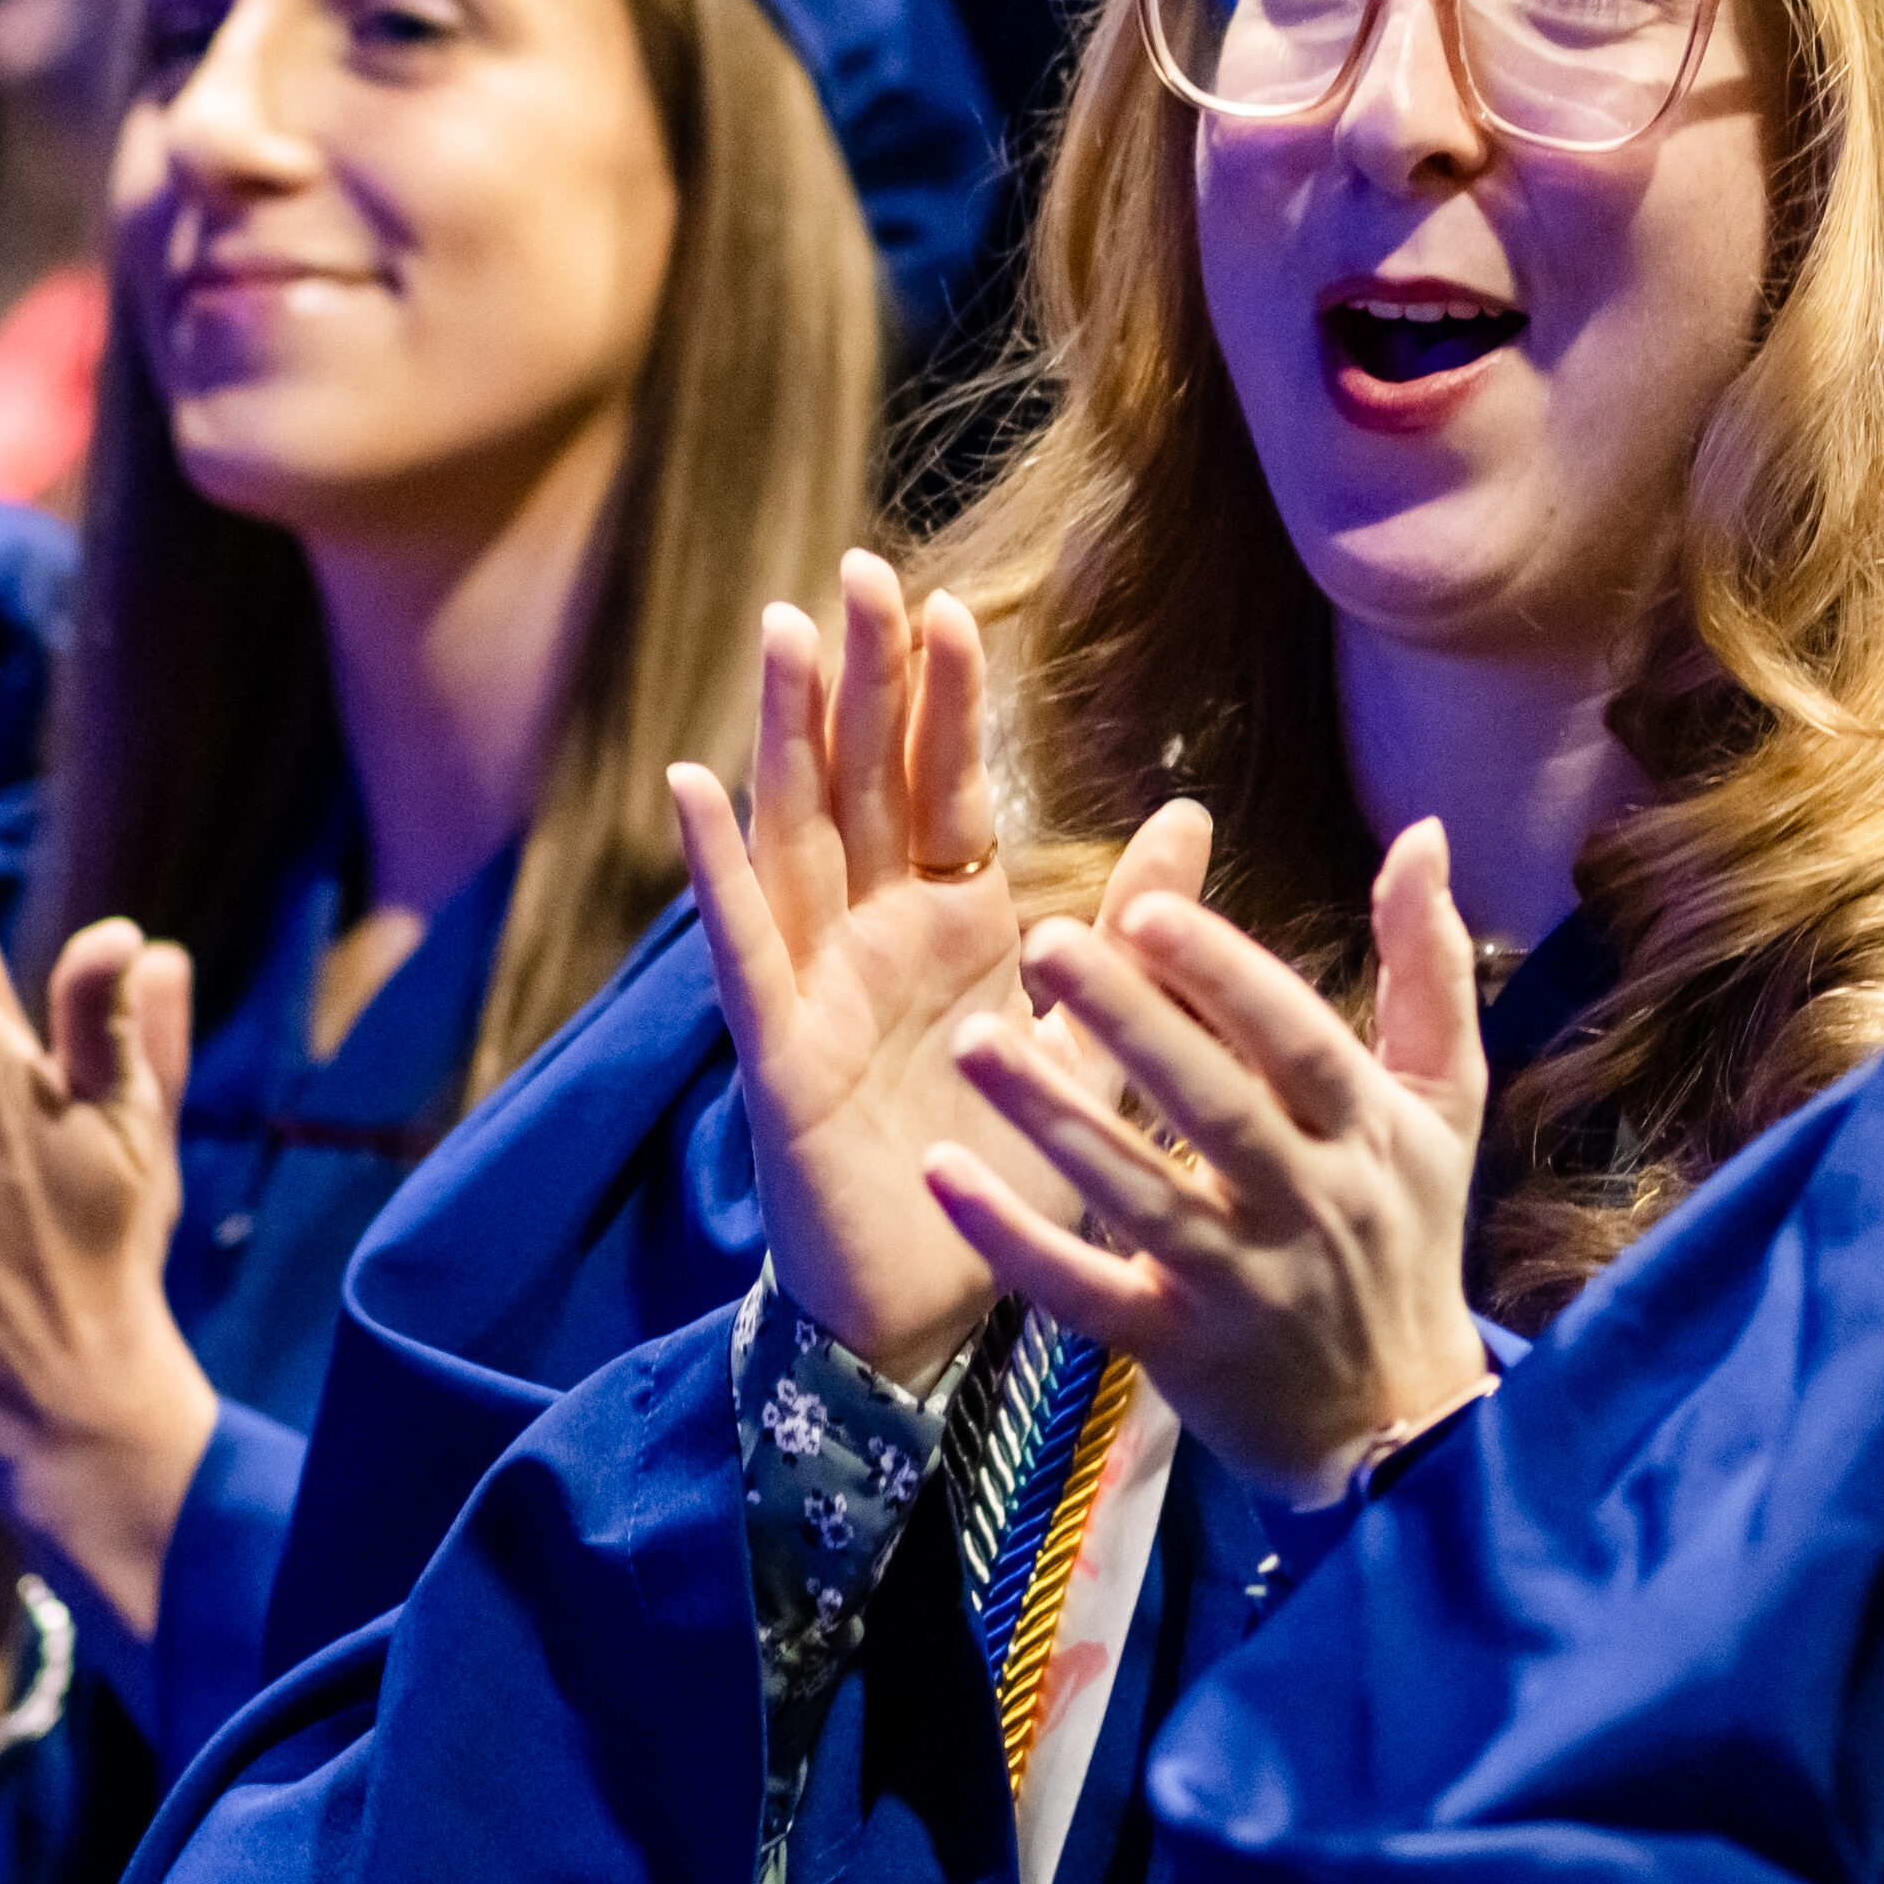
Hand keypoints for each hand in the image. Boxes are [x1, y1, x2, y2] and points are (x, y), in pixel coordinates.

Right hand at [672, 554, 1134, 1391]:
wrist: (944, 1314)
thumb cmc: (1011, 1175)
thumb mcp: (1092, 1040)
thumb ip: (1130, 933)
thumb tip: (1193, 814)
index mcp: (954, 929)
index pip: (946, 790)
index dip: (942, 703)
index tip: (948, 604)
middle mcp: (878, 940)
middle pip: (863, 784)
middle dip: (861, 679)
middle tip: (860, 569)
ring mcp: (820, 988)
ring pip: (796, 836)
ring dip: (784, 734)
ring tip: (781, 630)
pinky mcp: (781, 1053)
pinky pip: (744, 947)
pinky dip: (714, 867)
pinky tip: (691, 784)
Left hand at [935, 813, 1495, 1497]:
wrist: (1395, 1429)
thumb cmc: (1408, 1237)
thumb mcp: (1444, 1105)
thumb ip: (1427, 967)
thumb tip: (1424, 833)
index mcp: (1368, 1133)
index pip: (1299, 1043)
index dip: (1226, 978)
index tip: (1145, 910)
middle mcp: (1310, 1206)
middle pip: (1217, 1110)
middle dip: (1131, 1025)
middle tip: (1042, 941)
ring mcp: (1241, 1285)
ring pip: (1141, 1197)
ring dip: (1055, 1119)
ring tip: (971, 1041)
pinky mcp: (1177, 1348)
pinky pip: (1084, 1294)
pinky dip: (1015, 1240)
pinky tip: (945, 1174)